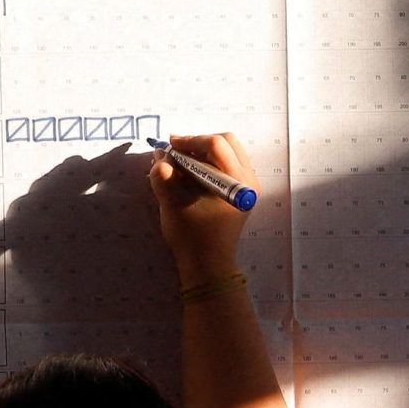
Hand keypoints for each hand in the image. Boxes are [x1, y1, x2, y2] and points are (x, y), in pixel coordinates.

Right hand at [149, 131, 255, 283]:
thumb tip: (160, 155)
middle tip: (174, 151)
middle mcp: (248, 180)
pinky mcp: (238, 192)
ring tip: (178, 163)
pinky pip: (224, 166)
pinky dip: (205, 164)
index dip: (189, 141)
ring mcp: (245, 185)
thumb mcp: (172, 205)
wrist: (207, 266)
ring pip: (225, 153)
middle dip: (197, 143)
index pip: (217, 145)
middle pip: (226, 143)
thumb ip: (164, 177)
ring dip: (200, 153)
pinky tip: (187, 174)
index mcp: (238, 182)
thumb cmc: (192, 237)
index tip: (168, 145)